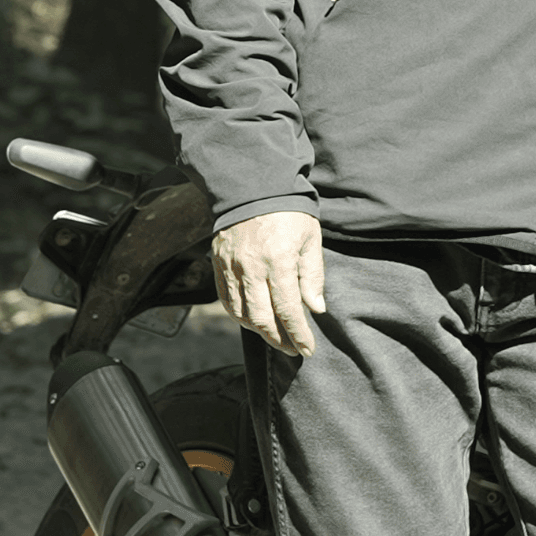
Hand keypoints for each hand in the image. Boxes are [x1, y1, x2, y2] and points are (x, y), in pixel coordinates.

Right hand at [211, 211, 325, 356]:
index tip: (307, 349)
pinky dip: (239, 316)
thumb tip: (315, 309)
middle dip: (279, 340)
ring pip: (241, 314)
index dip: (298, 334)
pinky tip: (253, 320)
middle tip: (292, 349)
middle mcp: (252, 268)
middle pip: (262, 319)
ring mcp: (231, 267)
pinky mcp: (219, 264)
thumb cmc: (289, 212)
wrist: (253, 186)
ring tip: (276, 336)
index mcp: (278, 261)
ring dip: (259, 331)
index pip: (288, 310)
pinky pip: (226, 300)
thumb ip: (313, 275)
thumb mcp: (310, 239)